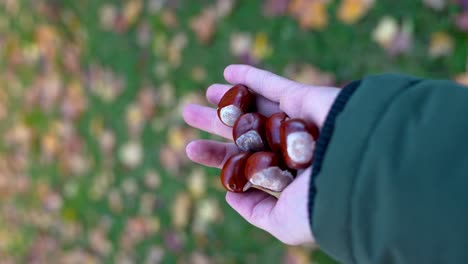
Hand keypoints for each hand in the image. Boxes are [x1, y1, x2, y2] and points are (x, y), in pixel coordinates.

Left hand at [183, 64, 339, 244]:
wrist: (359, 171)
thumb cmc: (319, 203)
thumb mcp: (281, 222)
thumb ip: (256, 210)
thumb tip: (230, 196)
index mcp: (285, 175)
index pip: (242, 163)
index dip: (215, 156)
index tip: (189, 149)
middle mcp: (290, 147)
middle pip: (243, 131)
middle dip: (215, 123)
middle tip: (187, 113)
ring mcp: (298, 121)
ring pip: (256, 106)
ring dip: (230, 98)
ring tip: (205, 92)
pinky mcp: (306, 98)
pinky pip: (274, 83)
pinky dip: (251, 76)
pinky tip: (228, 72)